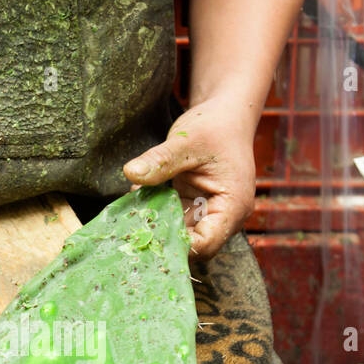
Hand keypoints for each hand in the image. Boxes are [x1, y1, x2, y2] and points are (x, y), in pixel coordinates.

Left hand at [122, 96, 257, 259]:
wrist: (225, 116)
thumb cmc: (214, 127)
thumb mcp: (186, 140)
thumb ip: (160, 160)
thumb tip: (131, 173)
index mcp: (232, 206)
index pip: (206, 244)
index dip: (177, 246)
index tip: (146, 237)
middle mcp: (225, 216)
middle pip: (193, 245)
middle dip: (162, 238)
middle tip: (131, 230)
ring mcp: (210, 213)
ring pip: (181, 233)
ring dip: (156, 226)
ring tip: (131, 216)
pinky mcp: (196, 206)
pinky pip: (174, 219)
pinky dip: (157, 213)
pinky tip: (138, 202)